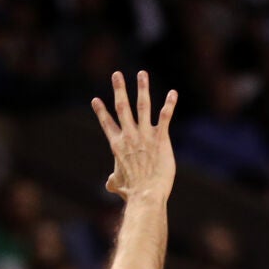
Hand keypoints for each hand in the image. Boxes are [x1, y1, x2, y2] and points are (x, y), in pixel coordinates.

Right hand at [91, 71, 177, 200]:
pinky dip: (169, 104)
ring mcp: (145, 136)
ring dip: (142, 89)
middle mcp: (129, 136)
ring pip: (142, 106)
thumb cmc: (132, 192)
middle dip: (119, 89)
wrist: (146, 195)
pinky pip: (164, 117)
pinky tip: (173, 93)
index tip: (95, 99)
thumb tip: (110, 183)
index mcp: (117, 145)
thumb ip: (113, 180)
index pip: (107, 124)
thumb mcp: (119, 185)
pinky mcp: (161, 139)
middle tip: (116, 74)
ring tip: (142, 74)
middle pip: (122, 107)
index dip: (101, 111)